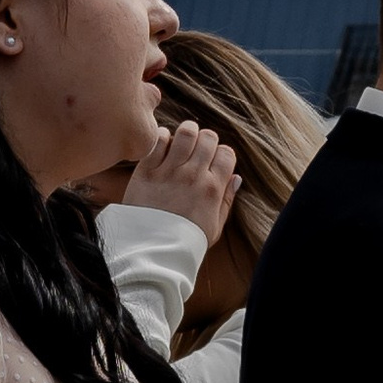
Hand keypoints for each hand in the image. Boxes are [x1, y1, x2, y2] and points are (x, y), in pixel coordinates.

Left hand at [121, 118, 237, 241]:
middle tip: (197, 150)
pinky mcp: (146, 171)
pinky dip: (162, 137)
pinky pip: (158, 140)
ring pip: (186, 133)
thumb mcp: (214, 226)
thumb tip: (236, 178)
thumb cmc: (185, 241)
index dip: (222, 154)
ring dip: (186, 133)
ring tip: (181, 142)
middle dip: (205, 140)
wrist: (151, 249)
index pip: (227, 153)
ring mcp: (169, 172)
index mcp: (213, 189)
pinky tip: (163, 147)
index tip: (213, 161)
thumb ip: (227, 200)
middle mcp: (193, 176)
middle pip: (208, 138)